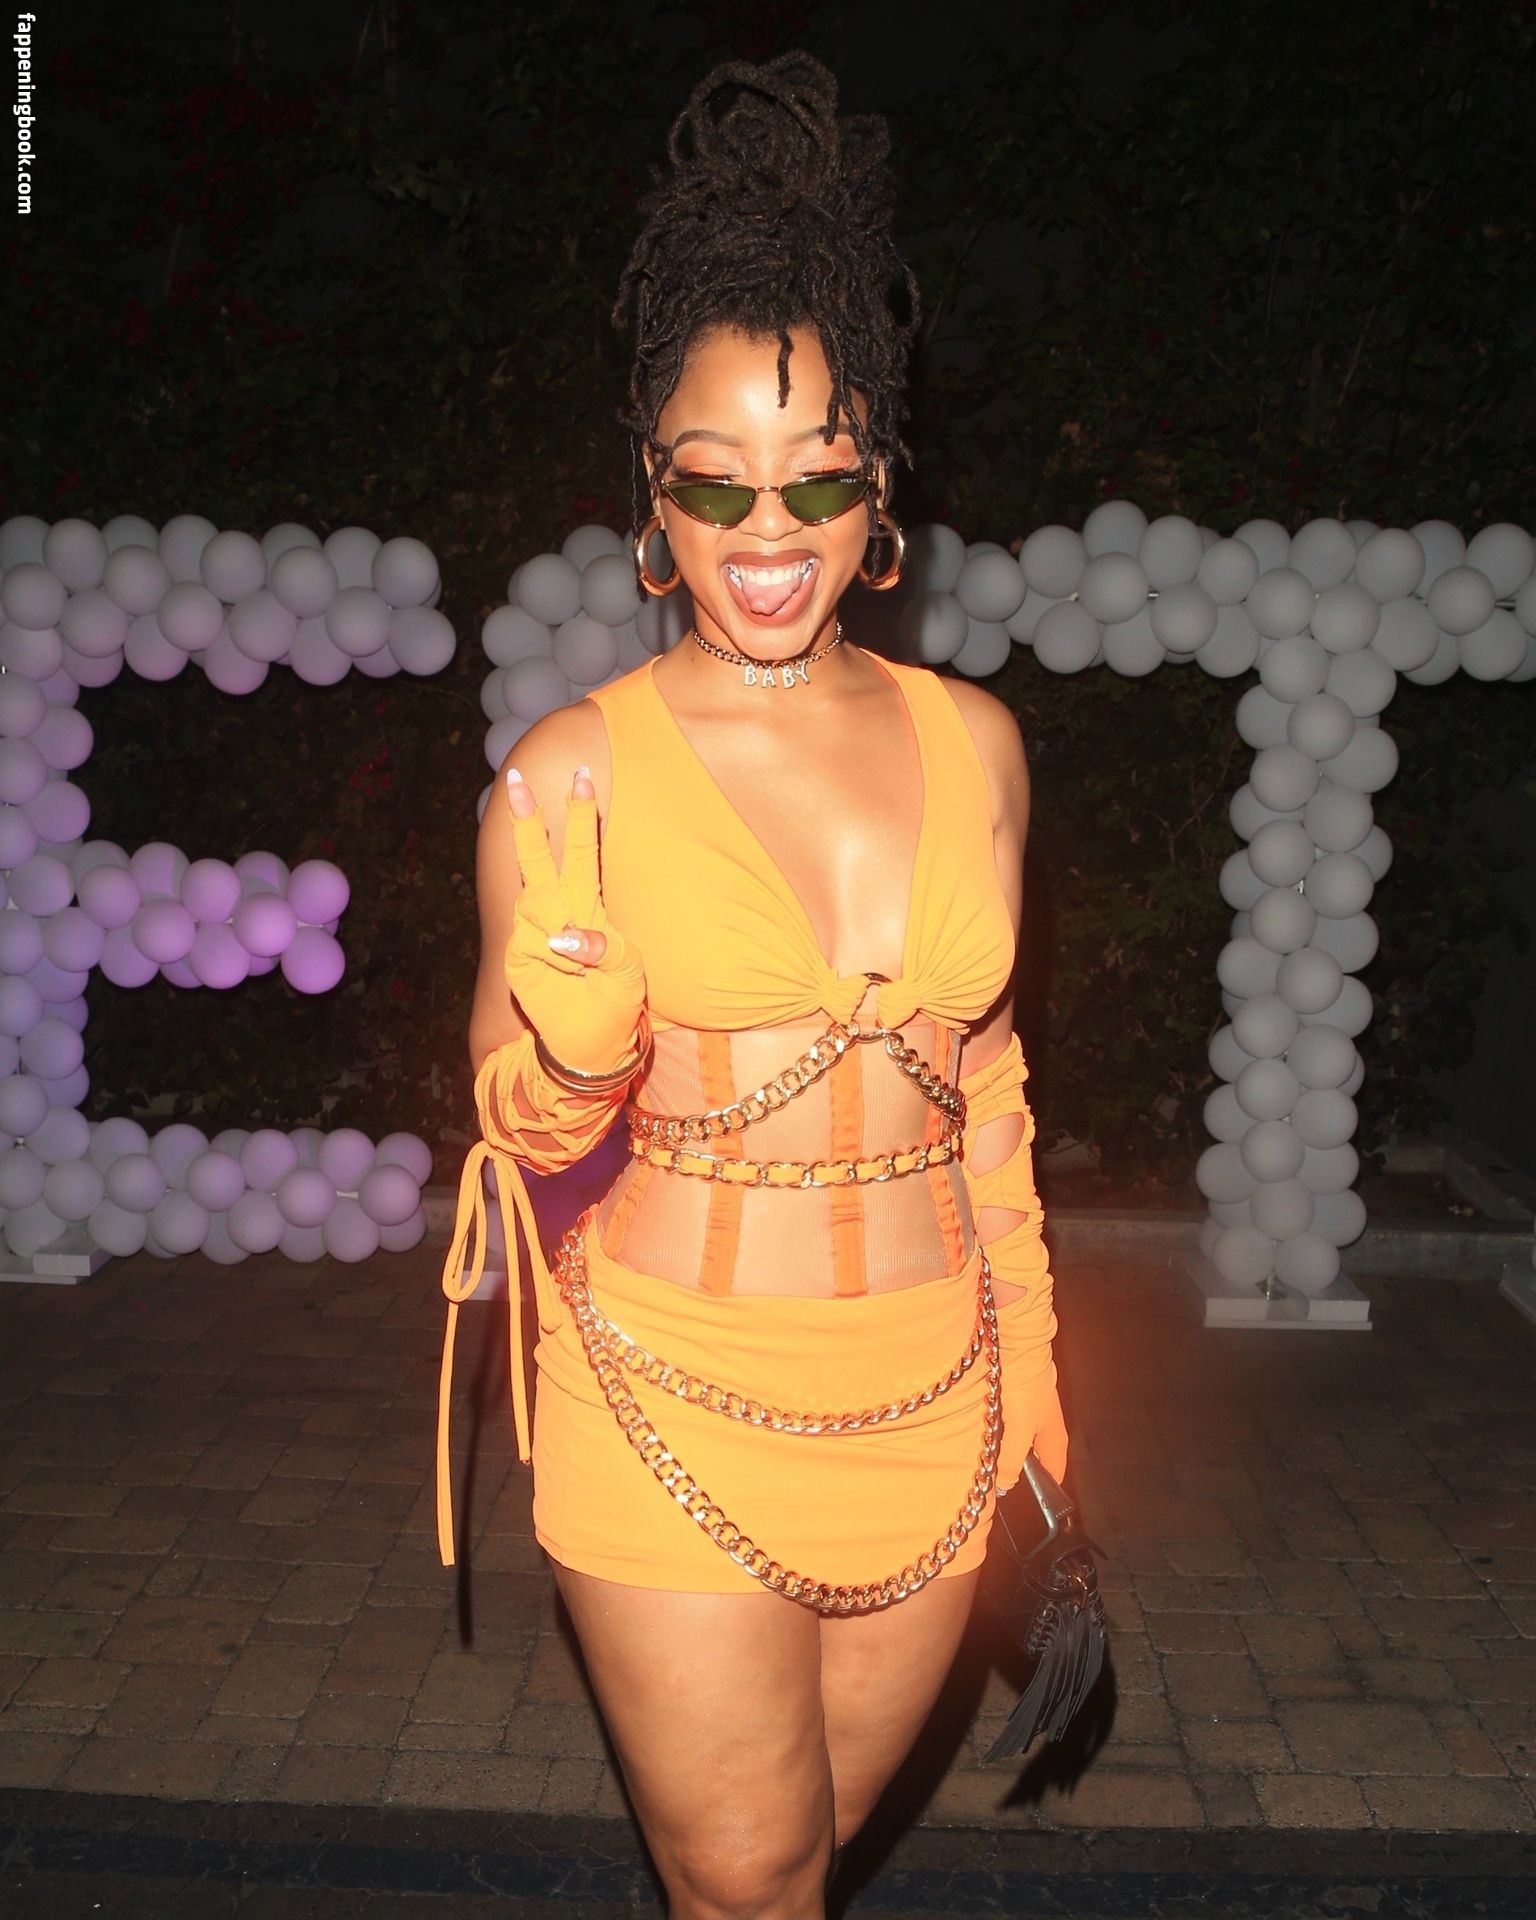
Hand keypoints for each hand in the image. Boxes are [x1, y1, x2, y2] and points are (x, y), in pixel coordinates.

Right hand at [503, 764, 646, 1074]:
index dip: (580, 815)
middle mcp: (559, 911)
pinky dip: (550, 952)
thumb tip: (564, 934)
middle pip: (539, 856)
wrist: (590, 1044)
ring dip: (556, 921)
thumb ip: (603, 947)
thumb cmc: (614, 1002)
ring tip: (572, 957)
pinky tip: (561, 967)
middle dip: (529, 818)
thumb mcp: (627, 973)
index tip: (580, 776)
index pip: (583, 851)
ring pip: (535, 900)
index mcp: (589, 905)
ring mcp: (534, 932)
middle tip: (518, 778)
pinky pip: (531, 939)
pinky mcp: (519, 956)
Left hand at [992, 1286, 1066, 1492]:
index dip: (1043, 1491)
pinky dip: (989, 1431)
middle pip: (1031, 1458)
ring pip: (1012, 1441)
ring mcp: (1027, 1411)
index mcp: (1054, 1437)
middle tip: (993, 1483)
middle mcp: (1043, 1426)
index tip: (1028, 1504)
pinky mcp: (1010, 1398)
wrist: (1015, 1341)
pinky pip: (1000, 1424)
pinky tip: (973, 1433)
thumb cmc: (1026, 1384)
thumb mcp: (1019, 1428)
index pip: (1054, 1472)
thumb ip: (1012, 1459)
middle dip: (1015, 1471)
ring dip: (998, 1449)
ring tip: (977, 1460)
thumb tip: (1005, 1486)